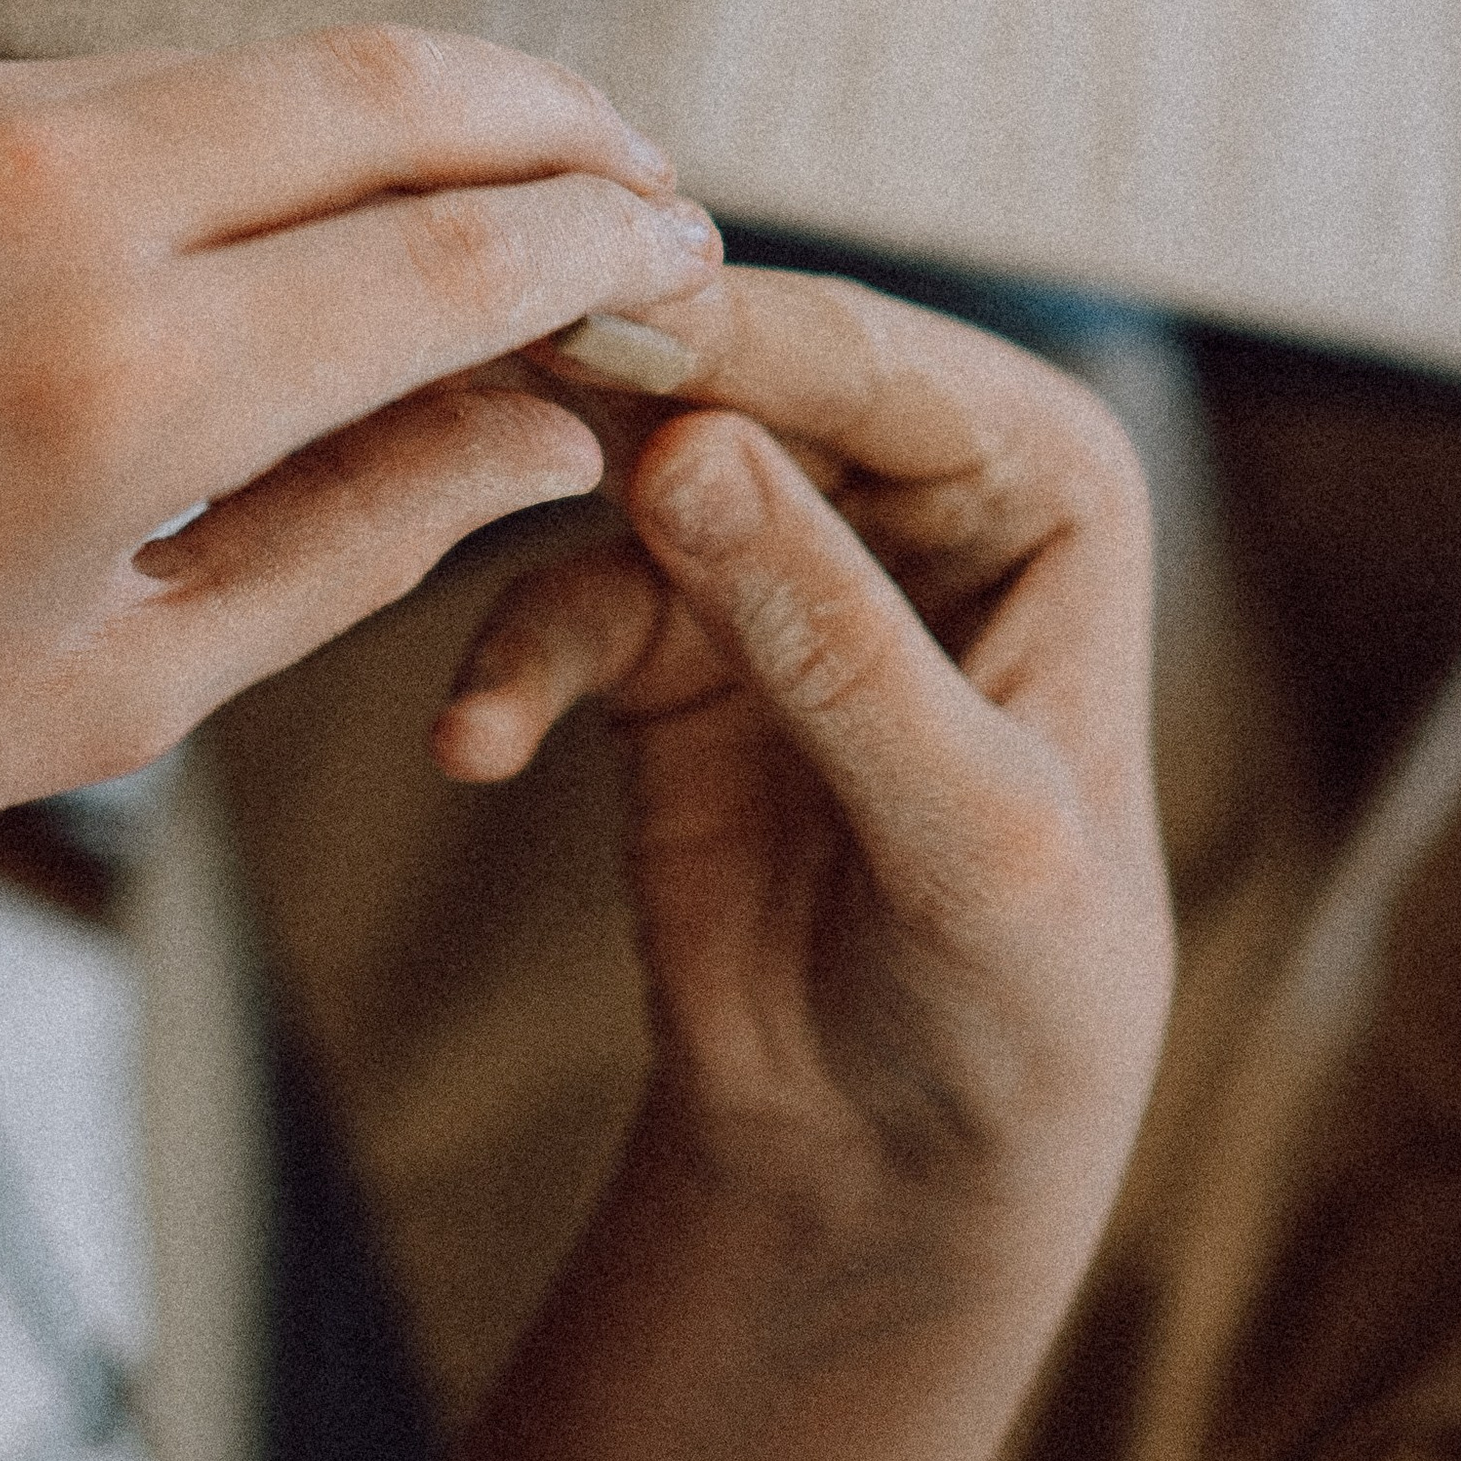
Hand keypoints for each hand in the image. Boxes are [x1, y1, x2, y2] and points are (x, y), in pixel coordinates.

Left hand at [0, 31, 719, 981]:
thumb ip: (349, 539)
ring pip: (265, 59)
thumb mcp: (98, 689)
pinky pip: (128, 77)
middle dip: (558, 118)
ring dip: (409, 107)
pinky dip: (249, 123)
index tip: (692, 261)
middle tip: (642, 179)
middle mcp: (54, 199)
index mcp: (125, 386)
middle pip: (399, 83)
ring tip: (486, 195)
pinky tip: (276, 207)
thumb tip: (539, 433)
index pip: (464, 257)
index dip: (611, 250)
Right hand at [443, 269, 1171, 1336]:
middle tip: (462, 362)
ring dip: (521, 493)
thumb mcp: (963, 829)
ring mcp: (782, 536)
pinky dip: (509, 666)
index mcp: (1044, 471)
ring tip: (415, 508)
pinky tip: (473, 746)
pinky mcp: (666, 628)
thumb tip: (684, 450)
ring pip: (623, 453)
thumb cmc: (1014, 993)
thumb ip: (833, 643)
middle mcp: (915, 470)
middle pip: (732, 374)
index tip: (581, 305)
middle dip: (597, 381)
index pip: (870, 362)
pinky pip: (561, 602)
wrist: (901, 1156)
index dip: (727, 332)